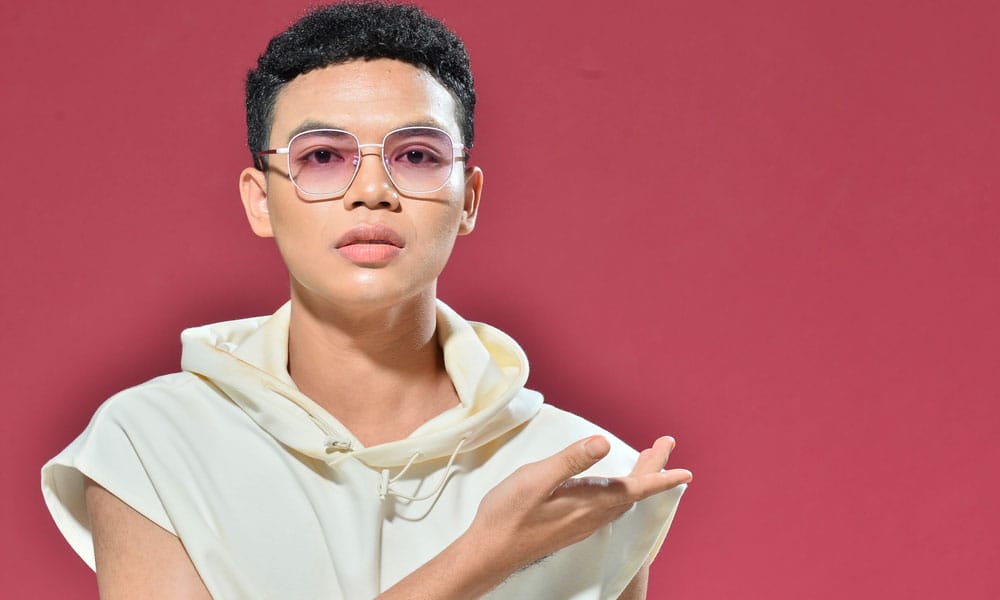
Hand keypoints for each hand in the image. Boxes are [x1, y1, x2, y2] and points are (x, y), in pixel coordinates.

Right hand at [378, 436, 689, 599]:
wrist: (489, 552)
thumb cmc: (508, 515)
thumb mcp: (536, 479)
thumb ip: (570, 461)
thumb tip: (603, 442)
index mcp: (587, 502)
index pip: (635, 488)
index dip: (660, 477)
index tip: (685, 471)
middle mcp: (591, 516)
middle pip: (632, 492)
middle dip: (652, 468)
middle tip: (664, 445)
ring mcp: (581, 523)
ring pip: (621, 500)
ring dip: (637, 480)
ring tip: (646, 460)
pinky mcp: (571, 526)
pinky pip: (608, 507)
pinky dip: (620, 490)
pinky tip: (613, 486)